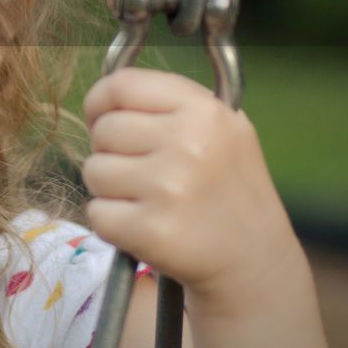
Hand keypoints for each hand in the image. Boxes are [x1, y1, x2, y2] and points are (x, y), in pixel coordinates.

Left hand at [81, 68, 299, 315]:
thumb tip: (101, 100)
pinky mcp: (150, 231)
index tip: (102, 118)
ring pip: (93, 170)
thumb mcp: (220, 129)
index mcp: (206, 111)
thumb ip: (166, 104)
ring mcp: (169, 188)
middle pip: (103, 130)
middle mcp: (189, 144)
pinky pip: (96, 212)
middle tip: (142, 172)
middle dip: (110, 151)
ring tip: (147, 199)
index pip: (121, 85)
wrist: (254, 262)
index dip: (100, 102)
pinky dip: (111, 222)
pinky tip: (145, 225)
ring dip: (109, 188)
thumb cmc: (226, 189)